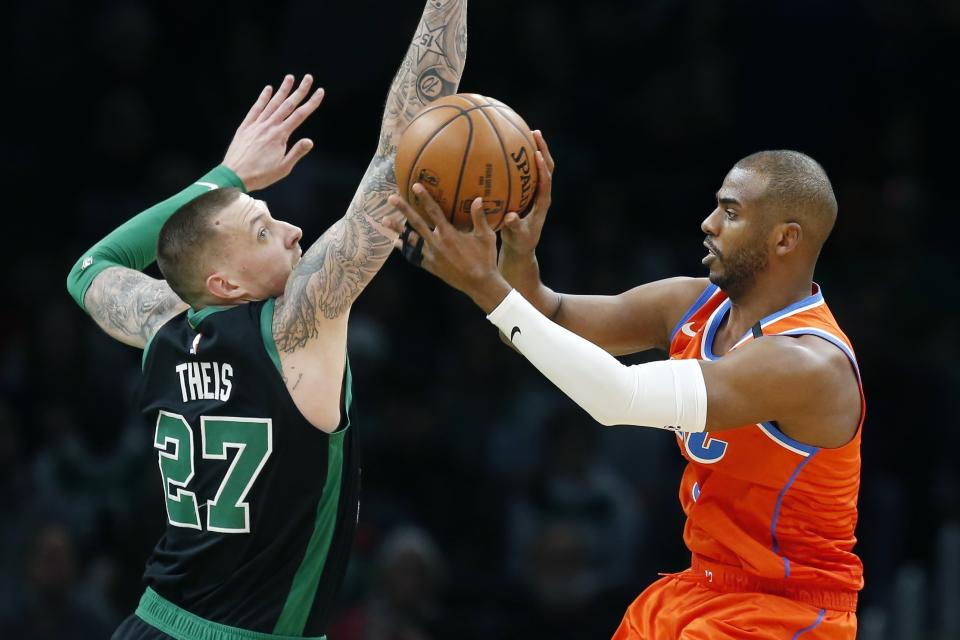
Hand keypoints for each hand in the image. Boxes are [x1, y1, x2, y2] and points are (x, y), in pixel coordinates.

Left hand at [222, 74, 324, 191]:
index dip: (311, 102)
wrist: (234, 175)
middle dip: (300, 90)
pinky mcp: (246, 127)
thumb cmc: (260, 175)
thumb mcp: (283, 168)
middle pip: (288, 104)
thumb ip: (296, 152)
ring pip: (272, 103)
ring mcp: (256, 124)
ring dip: (282, 90)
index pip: (300, 115)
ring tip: (290, 77)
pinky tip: (268, 89)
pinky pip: (256, 109)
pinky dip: (263, 98)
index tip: (320, 91)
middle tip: (308, 78)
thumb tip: (310, 141)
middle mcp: (269, 126)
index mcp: (280, 135)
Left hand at [387, 184, 511, 312]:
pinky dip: (405, 249)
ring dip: (398, 229)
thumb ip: (480, 218)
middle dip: (403, 209)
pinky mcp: (430, 266)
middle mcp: (436, 243)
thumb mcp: (486, 237)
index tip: (415, 186)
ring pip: (411, 240)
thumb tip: (478, 199)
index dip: (424, 198)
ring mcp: (431, 256)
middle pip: (416, 223)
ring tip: (385, 220)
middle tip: (391, 198)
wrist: (479, 285)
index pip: (434, 211)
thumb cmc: (485, 259)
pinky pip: (414, 256)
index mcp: (449, 234)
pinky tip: (396, 243)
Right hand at [499, 130, 554, 256]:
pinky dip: (521, 159)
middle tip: (534, 132)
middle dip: (542, 149)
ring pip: (538, 166)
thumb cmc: (520, 242)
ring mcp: (536, 191)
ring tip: (526, 132)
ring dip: (535, 149)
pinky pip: (526, 172)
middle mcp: (542, 193)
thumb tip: (510, 217)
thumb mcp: (517, 237)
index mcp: (542, 203)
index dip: (543, 168)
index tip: (537, 154)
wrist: (521, 245)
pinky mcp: (528, 192)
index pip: (546, 181)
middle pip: (547, 167)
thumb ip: (515, 227)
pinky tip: (509, 148)